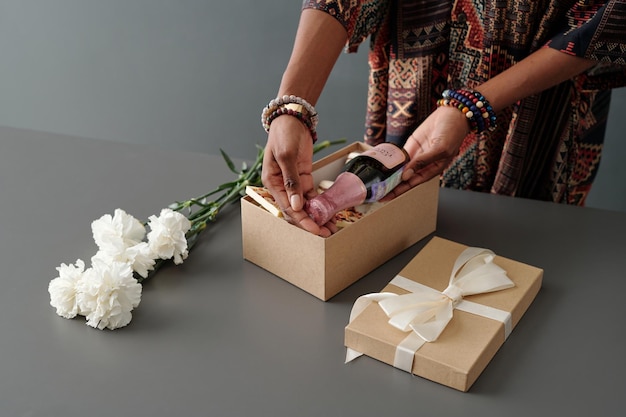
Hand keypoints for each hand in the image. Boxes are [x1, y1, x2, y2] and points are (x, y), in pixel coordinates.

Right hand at [261, 116, 335, 236]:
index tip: (314, 229)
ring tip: (331, 226)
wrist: (292, 118)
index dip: (301, 220)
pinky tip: (330, 213)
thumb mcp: (286, 156)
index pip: (287, 208)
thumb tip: (297, 205)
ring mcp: (293, 183)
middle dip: (311, 222)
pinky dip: (320, 205)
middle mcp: (281, 187)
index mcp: (271, 183)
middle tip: (326, 233)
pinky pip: (311, 196)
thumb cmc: (283, 134)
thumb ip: (291, 181)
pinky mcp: (303, 178)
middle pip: (296, 210)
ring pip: (305, 206)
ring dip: (317, 216)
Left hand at [382, 106, 468, 199]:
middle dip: (390, 185)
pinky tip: (379, 165)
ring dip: (388, 174)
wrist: (452, 114)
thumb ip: (422, 162)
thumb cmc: (453, 133)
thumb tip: (406, 175)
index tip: (385, 197)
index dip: (399, 191)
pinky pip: (398, 155)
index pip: (412, 184)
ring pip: (399, 168)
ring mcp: (415, 155)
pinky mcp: (411, 146)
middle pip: (403, 179)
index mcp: (431, 170)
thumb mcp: (440, 149)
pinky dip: (389, 160)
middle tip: (375, 191)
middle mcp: (422, 165)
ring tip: (374, 181)